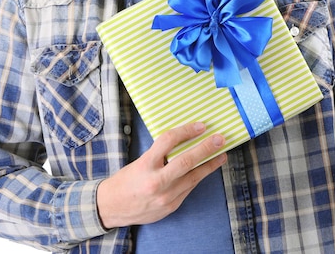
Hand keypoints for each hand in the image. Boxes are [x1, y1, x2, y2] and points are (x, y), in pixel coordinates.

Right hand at [96, 121, 226, 228]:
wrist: (112, 207)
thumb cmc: (126, 180)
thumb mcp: (139, 161)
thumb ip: (160, 153)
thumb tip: (184, 140)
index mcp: (145, 165)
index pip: (168, 141)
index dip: (186, 131)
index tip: (201, 125)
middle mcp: (156, 181)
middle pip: (186, 161)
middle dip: (206, 148)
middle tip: (220, 139)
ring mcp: (165, 196)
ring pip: (193, 177)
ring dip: (210, 164)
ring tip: (222, 154)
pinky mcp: (171, 206)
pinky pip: (189, 188)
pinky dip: (198, 177)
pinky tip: (206, 169)